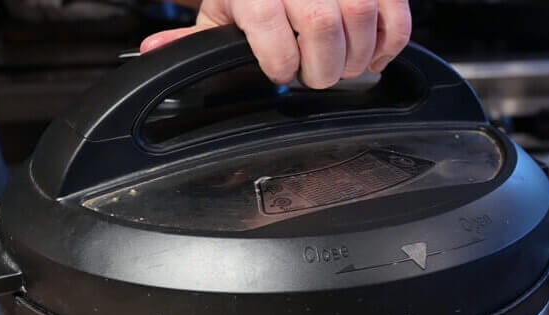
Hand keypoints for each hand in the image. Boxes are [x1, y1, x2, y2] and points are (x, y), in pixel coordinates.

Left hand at [140, 0, 411, 88]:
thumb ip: (194, 33)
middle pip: (324, 36)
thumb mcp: (222, 1)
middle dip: (321, 71)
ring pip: (362, 27)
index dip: (282, 67)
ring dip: (355, 60)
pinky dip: (389, 45)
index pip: (277, 41)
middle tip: (314, 73)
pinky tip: (370, 53)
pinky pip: (396, 21)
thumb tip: (152, 53)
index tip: (281, 70)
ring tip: (340, 64)